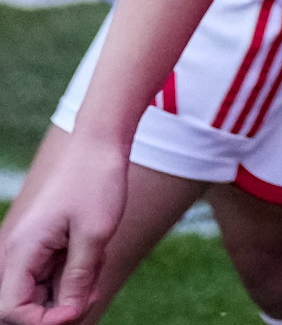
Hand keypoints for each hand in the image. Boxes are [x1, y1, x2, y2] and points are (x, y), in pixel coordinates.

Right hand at [0, 138, 128, 324]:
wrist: (98, 145)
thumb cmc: (96, 182)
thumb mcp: (95, 234)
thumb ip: (79, 279)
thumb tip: (70, 316)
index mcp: (20, 252)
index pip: (12, 310)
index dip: (44, 321)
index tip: (79, 307)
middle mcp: (17, 254)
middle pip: (27, 304)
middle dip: (62, 303)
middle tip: (94, 283)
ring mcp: (29, 250)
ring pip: (44, 291)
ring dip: (73, 286)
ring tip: (96, 257)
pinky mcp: (43, 246)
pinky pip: (54, 275)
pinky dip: (76, 271)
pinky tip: (95, 252)